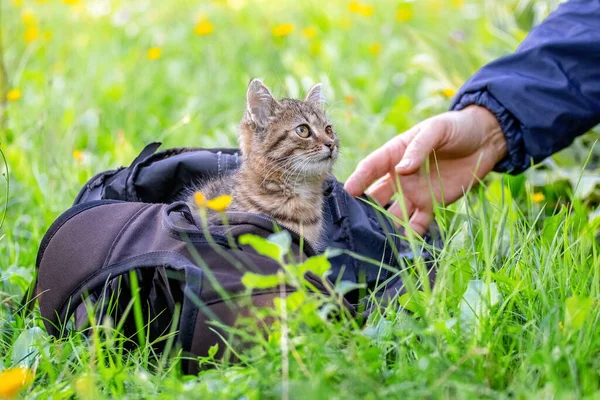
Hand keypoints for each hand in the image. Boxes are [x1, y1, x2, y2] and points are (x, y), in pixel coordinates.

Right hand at [344, 105, 507, 234]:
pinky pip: (417, 223)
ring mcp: (414, 192)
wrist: (486, 140)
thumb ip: (418, 149)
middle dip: (364, 209)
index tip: (346, 193)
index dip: (358, 180)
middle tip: (354, 222)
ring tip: (375, 240)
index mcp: (395, 154)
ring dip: (385, 225)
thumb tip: (400, 170)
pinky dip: (410, 235)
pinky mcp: (432, 205)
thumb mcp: (436, 130)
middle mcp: (399, 176)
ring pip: (393, 212)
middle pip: (376, 195)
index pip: (370, 168)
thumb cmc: (456, 127)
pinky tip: (402, 246)